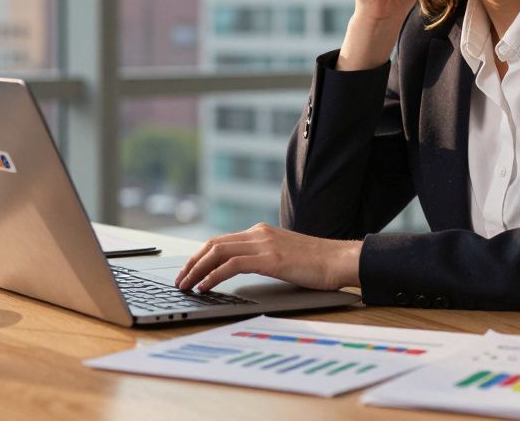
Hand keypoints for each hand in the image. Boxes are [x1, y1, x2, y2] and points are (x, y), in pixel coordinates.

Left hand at [173, 223, 361, 292]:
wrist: (340, 260)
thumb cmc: (318, 264)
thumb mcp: (285, 257)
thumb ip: (264, 258)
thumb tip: (243, 271)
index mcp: (261, 232)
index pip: (221, 241)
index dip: (200, 256)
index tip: (188, 271)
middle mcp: (259, 233)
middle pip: (213, 244)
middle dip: (192, 262)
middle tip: (179, 280)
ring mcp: (264, 243)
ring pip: (217, 252)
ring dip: (197, 269)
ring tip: (185, 285)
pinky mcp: (270, 258)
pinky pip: (231, 264)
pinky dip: (213, 275)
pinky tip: (205, 287)